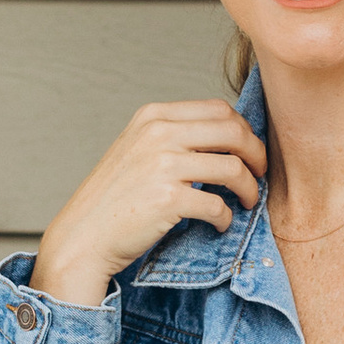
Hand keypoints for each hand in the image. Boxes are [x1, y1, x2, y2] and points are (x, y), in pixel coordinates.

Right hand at [31, 101, 266, 306]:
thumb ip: (174, 135)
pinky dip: (226, 217)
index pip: (218, 108)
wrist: (83, 236)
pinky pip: (218, 204)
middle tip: (260, 174)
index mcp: (153, 115)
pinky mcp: (168, 199)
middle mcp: (158, 133)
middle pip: (233, 131)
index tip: (248, 151)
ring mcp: (162, 165)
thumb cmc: (114, 198)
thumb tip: (229, 136)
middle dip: (256, 153)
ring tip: (247, 201)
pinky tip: (220, 224)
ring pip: (233, 167)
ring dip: (249, 188)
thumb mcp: (138, 148)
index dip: (243, 130)